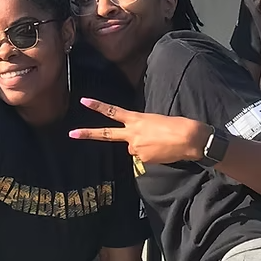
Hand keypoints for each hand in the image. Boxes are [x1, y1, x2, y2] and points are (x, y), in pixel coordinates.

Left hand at [70, 97, 211, 166]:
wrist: (189, 138)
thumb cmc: (176, 125)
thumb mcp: (154, 121)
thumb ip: (139, 131)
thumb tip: (133, 145)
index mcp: (136, 119)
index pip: (113, 111)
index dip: (97, 106)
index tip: (83, 101)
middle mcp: (132, 134)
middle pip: (107, 134)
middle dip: (88, 134)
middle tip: (71, 133)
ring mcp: (136, 148)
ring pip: (133, 148)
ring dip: (143, 147)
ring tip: (160, 143)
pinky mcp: (143, 160)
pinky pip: (143, 158)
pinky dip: (151, 155)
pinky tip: (162, 151)